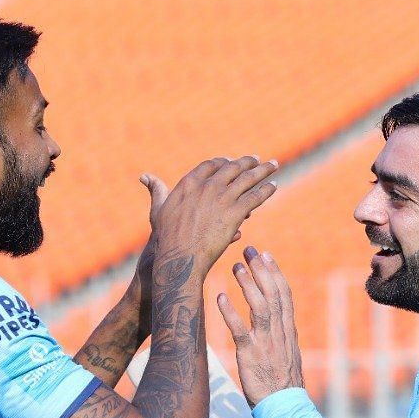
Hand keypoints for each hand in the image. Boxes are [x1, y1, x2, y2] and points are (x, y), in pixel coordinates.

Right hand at [150, 157, 277, 270]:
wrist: (180, 257)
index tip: (232, 162)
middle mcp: (207, 185)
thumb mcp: (158, 210)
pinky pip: (255, 197)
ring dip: (262, 170)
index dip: (223, 162)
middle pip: (232, 168)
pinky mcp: (235, 212)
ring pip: (248, 178)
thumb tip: (145, 176)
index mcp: (190, 182)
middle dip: (247, 162)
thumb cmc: (166, 238)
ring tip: (273, 166)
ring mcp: (222, 197)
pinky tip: (273, 186)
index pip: (211, 165)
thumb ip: (157, 191)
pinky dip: (266, 190)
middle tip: (257, 160)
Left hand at [217, 246, 304, 405]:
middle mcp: (279, 332)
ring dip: (248, 285)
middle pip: (273, 294)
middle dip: (262, 270)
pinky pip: (240, 330)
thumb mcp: (285, 354)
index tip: (266, 255)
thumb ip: (279, 334)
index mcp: (288, 330)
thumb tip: (274, 320)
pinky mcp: (251, 355)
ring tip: (236, 267)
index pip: (284, 295)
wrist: (285, 406)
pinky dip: (230, 313)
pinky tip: (219, 298)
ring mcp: (266, 343)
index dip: (275, 273)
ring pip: (260, 307)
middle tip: (250, 250)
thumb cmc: (281, 383)